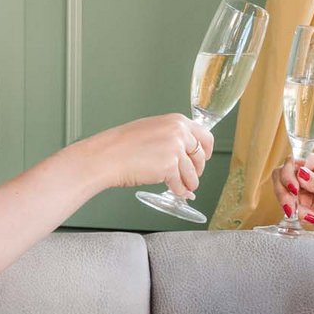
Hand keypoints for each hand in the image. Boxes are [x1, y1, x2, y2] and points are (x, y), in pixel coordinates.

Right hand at [69, 114, 213, 199]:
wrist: (107, 155)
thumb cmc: (122, 145)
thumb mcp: (151, 129)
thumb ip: (171, 136)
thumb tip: (183, 151)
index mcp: (176, 121)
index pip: (205, 136)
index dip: (206, 150)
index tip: (204, 157)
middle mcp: (179, 133)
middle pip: (200, 156)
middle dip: (197, 170)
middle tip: (192, 177)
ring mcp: (175, 149)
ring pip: (192, 174)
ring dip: (189, 184)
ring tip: (183, 188)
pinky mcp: (169, 167)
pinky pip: (181, 185)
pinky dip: (180, 191)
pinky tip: (176, 192)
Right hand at [272, 152, 313, 253]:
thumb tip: (301, 173)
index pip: (299, 159)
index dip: (291, 173)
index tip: (294, 189)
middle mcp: (313, 172)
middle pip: (284, 171)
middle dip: (283, 187)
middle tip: (290, 203)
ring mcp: (306, 188)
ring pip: (281, 186)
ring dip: (284, 199)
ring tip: (294, 211)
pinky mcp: (302, 204)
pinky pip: (287, 204)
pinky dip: (292, 211)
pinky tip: (309, 217)